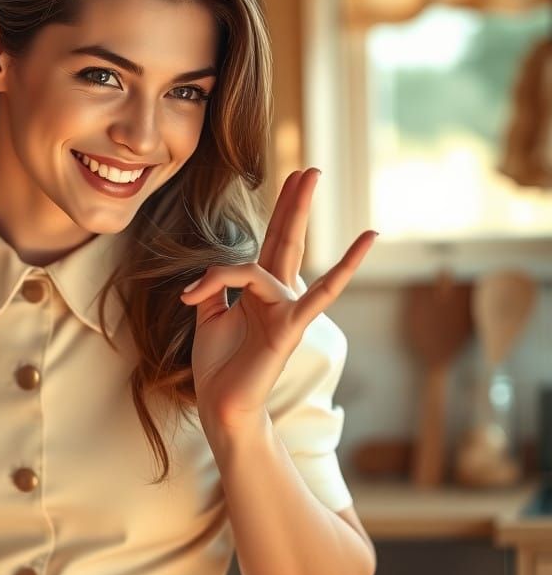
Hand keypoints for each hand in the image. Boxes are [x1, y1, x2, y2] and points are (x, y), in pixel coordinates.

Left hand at [178, 168, 375, 431]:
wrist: (221, 405)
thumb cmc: (217, 367)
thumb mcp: (206, 317)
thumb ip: (211, 288)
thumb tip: (208, 270)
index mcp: (257, 293)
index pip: (270, 245)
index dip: (278, 213)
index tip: (290, 180)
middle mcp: (276, 296)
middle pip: (286, 240)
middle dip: (294, 204)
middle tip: (309, 169)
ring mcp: (286, 309)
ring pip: (267, 264)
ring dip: (248, 253)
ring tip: (254, 234)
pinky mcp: (290, 326)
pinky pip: (320, 293)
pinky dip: (344, 267)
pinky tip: (369, 238)